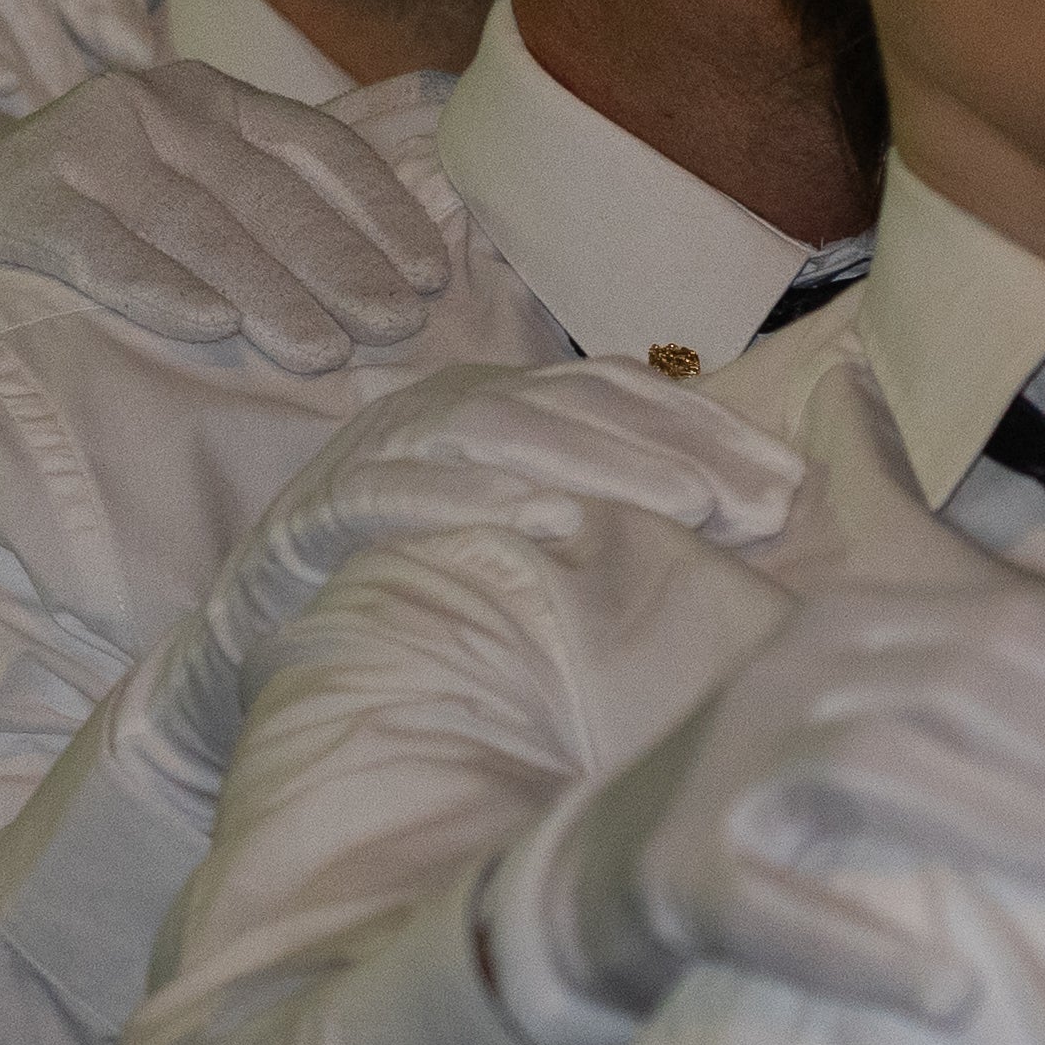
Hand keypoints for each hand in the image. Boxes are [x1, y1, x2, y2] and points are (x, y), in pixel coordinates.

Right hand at [0, 60, 460, 376]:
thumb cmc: (91, 217)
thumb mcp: (182, 187)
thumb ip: (264, 207)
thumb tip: (393, 284)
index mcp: (209, 98)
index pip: (315, 148)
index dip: (378, 212)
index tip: (430, 278)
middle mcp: (152, 105)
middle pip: (264, 192)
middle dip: (338, 264)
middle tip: (393, 328)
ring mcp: (83, 145)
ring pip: (194, 224)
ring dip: (264, 289)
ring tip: (319, 350)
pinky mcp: (21, 199)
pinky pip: (101, 248)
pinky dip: (156, 286)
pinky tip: (207, 325)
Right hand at [147, 364, 823, 832]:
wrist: (252, 649)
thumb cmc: (409, 595)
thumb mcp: (515, 548)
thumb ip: (603, 522)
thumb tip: (742, 524)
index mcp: (495, 409)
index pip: (617, 395)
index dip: (706, 429)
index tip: (792, 483)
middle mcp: (439, 412)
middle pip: (574, 406)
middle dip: (677, 448)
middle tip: (762, 501)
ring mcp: (376, 453)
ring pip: (498, 433)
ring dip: (598, 463)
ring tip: (686, 508)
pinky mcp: (318, 509)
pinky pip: (398, 491)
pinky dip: (471, 499)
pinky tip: (545, 523)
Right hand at [500, 578, 1044, 1036]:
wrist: (603, 879)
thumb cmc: (790, 795)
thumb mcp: (899, 704)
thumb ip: (1022, 661)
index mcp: (854, 624)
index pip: (1011, 635)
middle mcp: (789, 674)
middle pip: (966, 687)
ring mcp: (728, 772)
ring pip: (883, 764)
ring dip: (1010, 819)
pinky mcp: (680, 878)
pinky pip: (774, 912)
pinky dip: (864, 954)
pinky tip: (954, 997)